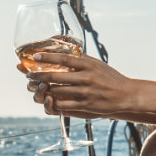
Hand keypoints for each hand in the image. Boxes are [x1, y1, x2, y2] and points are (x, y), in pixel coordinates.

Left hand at [23, 52, 149, 117]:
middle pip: (55, 76)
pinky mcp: (85, 106)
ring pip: (57, 91)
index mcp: (88, 65)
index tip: (35, 56)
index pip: (63, 59)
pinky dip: (53, 102)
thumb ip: (81, 58)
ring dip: (43, 90)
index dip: (47, 57)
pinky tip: (48, 100)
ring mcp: (85, 92)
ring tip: (35, 88)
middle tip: (29, 76)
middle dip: (38, 76)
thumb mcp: (97, 64)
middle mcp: (86, 78)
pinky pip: (64, 105)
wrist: (126, 95)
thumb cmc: (110, 78)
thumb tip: (66, 49)